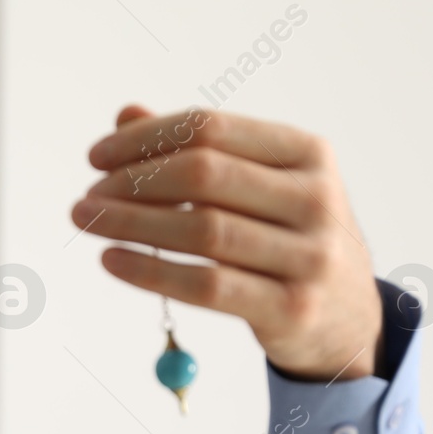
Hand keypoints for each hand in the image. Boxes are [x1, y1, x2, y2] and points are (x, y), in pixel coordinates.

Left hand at [73, 105, 383, 381]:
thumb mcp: (258, 186)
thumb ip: (198, 151)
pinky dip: (150, 271)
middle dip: (133, 181)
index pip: (211, 128)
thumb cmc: (286, 239)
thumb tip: (125, 116)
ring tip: (87, 220)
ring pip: (201, 231)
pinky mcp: (290, 309)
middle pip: (204, 176)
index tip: (96, 156)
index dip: (145, 138)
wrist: (345, 316)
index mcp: (307, 153)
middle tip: (88, 195)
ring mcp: (309, 256)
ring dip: (131, 223)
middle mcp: (316, 198)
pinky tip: (110, 259)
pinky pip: (205, 286)